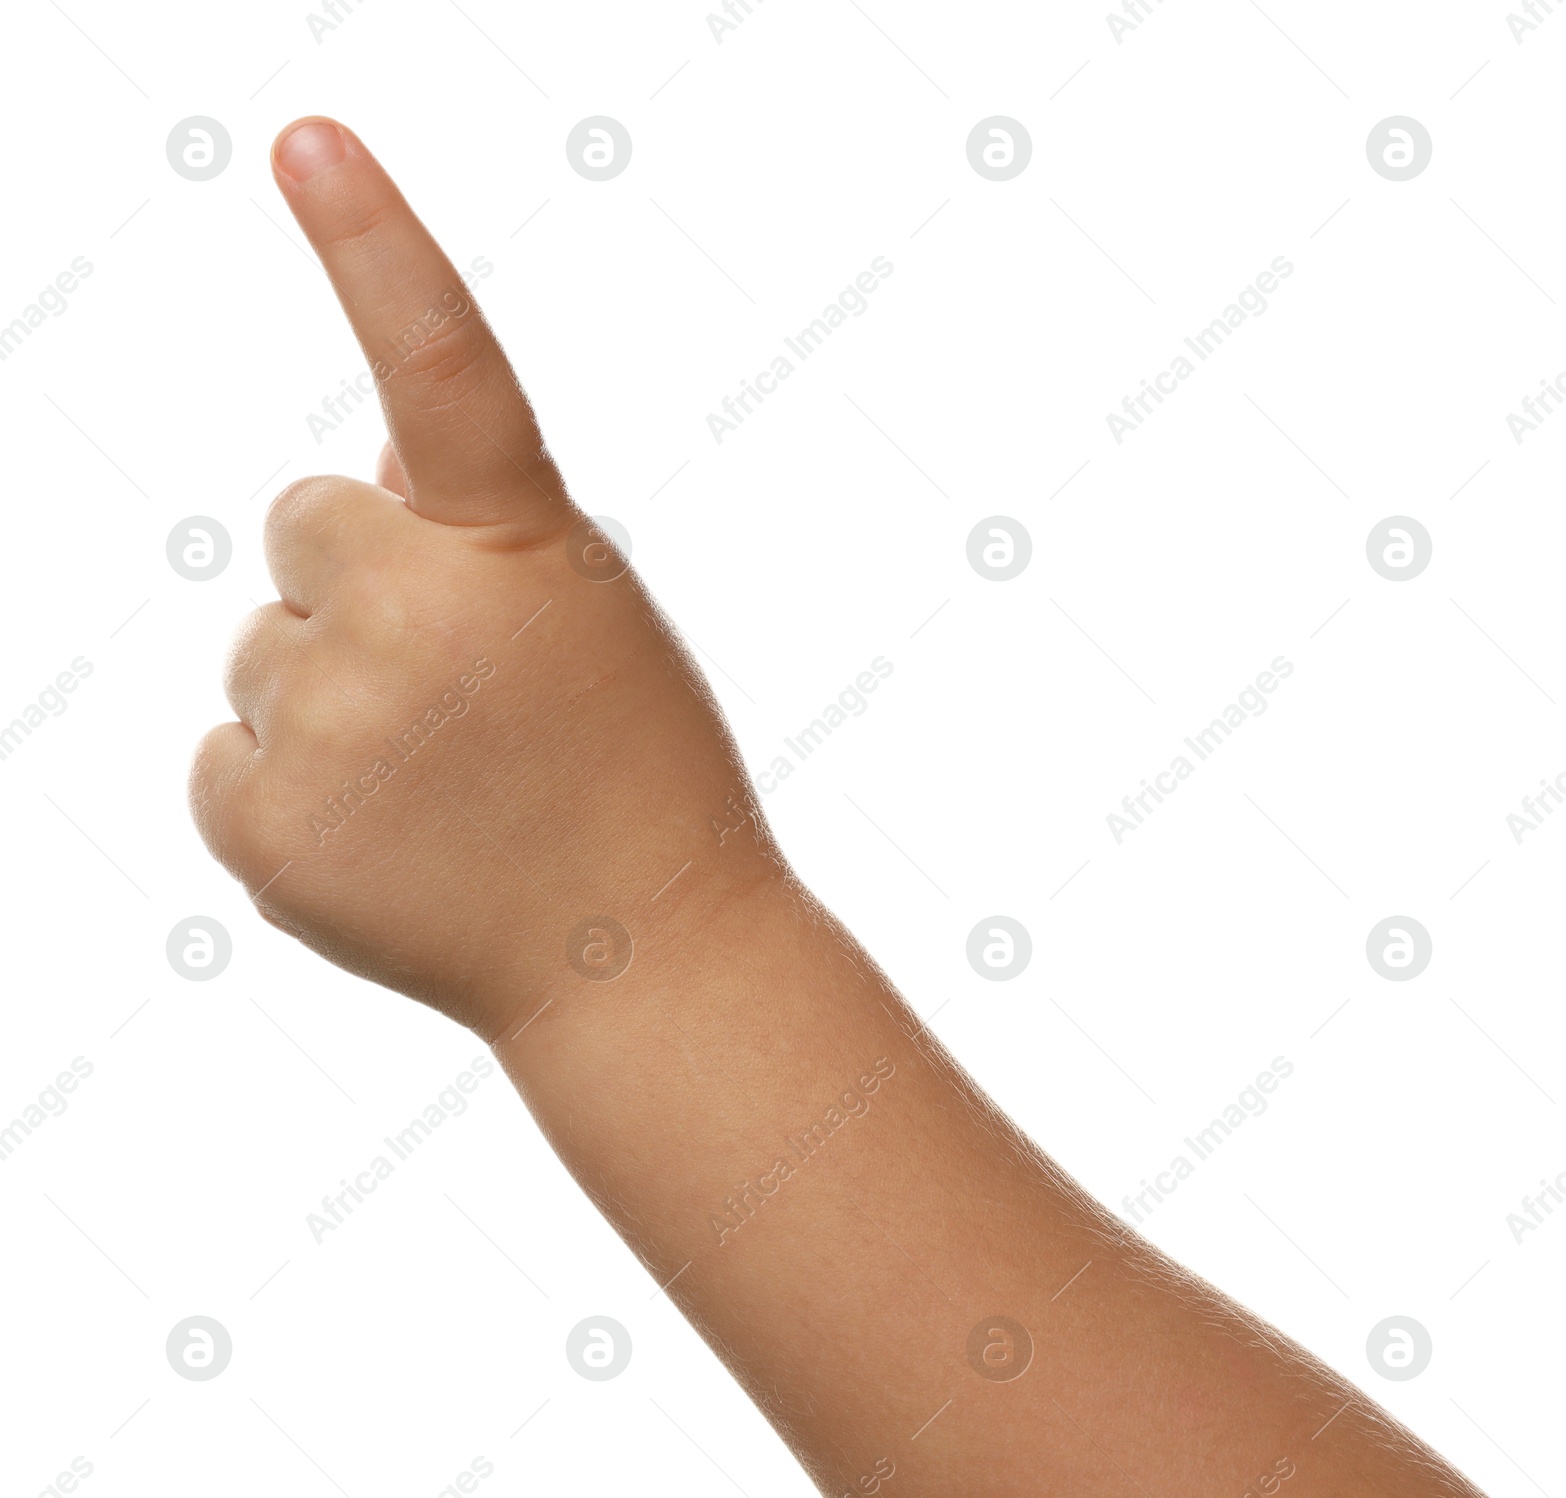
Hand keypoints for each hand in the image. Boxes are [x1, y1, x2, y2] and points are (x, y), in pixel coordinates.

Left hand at [190, 118, 778, 1039]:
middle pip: (305, 522)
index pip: (447, 366)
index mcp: (522, 551)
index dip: (381, 246)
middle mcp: (414, 619)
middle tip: (458, 688)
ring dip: (333, 694)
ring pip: (264, 646)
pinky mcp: (260, 826)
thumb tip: (354, 489)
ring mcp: (326, 726)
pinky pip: (229, 757)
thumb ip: (476, 533)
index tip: (308, 139)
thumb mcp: (588, 618)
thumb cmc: (631, 773)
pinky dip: (291, 791)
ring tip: (440, 784)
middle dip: (363, 580)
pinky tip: (388, 840)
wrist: (638, 960)